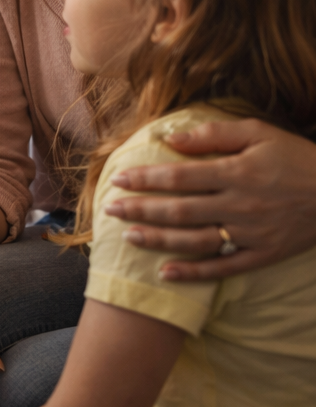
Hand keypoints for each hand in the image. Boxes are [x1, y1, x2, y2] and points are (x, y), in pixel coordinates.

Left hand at [105, 118, 315, 280]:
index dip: (146, 179)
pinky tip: (166, 272)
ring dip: (158, 239)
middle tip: (109, 209)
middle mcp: (240, 205)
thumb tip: (172, 138)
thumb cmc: (298, 157)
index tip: (119, 179)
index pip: (180, 177)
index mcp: (237, 173)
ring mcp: (251, 233)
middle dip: (141, 209)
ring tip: (128, 236)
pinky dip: (194, 272)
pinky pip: (223, 267)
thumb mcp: (260, 133)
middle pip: (180, 210)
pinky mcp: (263, 254)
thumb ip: (215, 135)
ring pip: (195, 240)